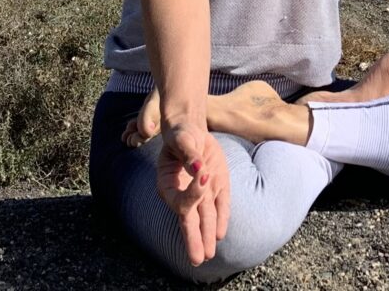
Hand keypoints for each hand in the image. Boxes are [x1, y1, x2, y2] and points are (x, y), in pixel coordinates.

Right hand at [135, 120, 229, 267]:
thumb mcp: (182, 139)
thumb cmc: (181, 135)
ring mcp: (200, 191)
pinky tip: (220, 234)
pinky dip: (220, 219)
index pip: (181, 199)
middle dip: (194, 239)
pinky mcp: (216, 186)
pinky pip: (219, 206)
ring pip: (203, 218)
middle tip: (198, 259)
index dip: (193, 193)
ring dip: (206, 235)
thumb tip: (199, 168)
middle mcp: (183, 192)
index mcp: (168, 184)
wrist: (191, 129)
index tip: (204, 174)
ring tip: (208, 255)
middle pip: (187, 220)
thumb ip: (190, 155)